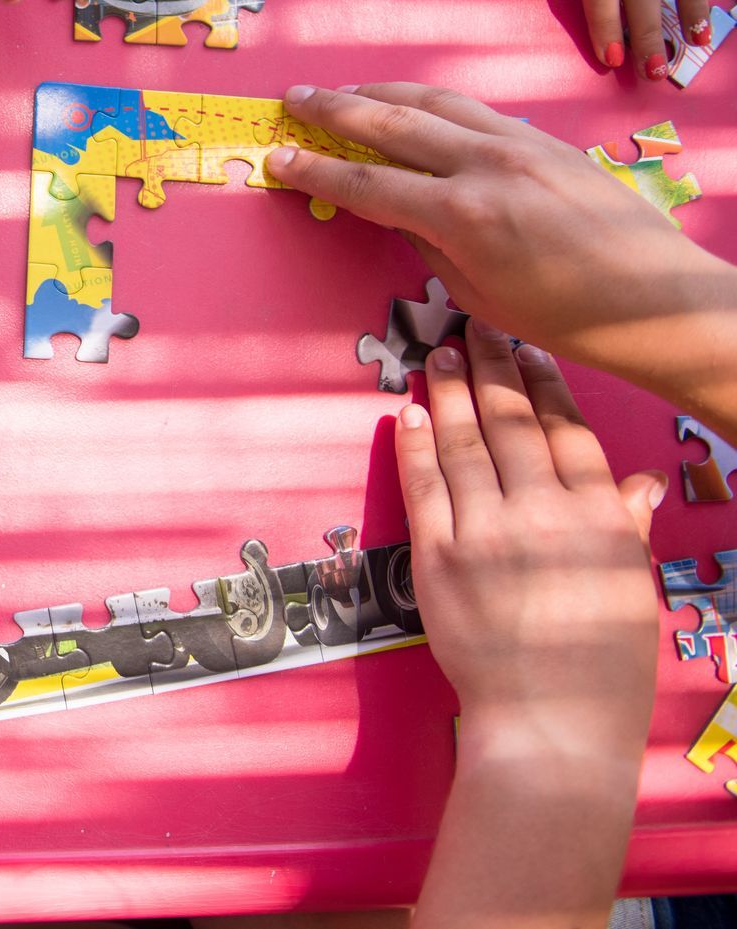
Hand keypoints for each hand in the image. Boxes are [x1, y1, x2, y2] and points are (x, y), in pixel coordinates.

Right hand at [266, 83, 729, 374]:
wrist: (657, 298)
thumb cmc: (566, 315)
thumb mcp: (478, 292)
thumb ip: (431, 244)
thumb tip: (401, 212)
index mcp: (461, 213)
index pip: (366, 184)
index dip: (315, 172)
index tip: (278, 158)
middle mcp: (486, 164)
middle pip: (391, 122)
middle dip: (335, 109)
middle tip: (295, 99)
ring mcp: (520, 143)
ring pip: (435, 100)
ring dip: (382, 91)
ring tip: (345, 90)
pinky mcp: (545, 139)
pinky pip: (474, 110)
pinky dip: (433, 102)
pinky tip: (416, 107)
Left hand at [394, 329, 662, 754]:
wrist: (550, 724)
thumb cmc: (602, 667)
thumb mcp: (632, 588)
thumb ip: (626, 526)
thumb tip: (640, 481)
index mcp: (598, 517)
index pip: (567, 430)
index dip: (543, 383)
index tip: (526, 349)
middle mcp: (542, 514)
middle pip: (510, 422)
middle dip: (490, 367)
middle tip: (473, 327)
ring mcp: (484, 532)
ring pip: (463, 442)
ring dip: (449, 391)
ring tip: (438, 353)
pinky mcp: (437, 557)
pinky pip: (422, 485)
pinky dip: (414, 444)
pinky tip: (411, 412)